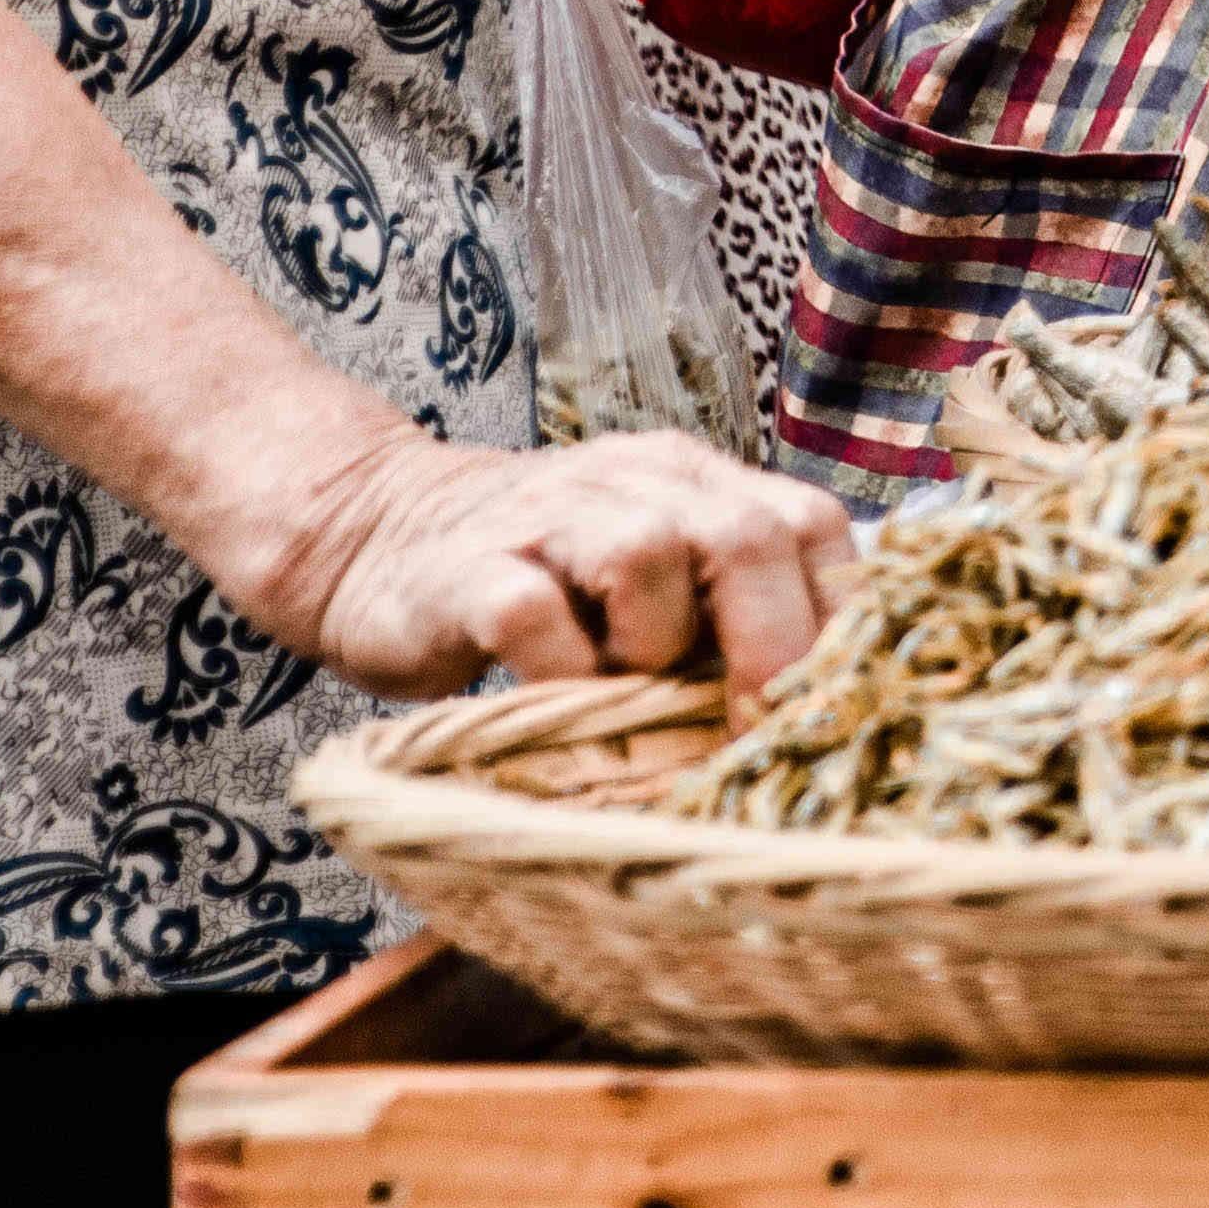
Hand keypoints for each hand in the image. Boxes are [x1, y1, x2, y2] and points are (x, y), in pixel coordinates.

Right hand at [239, 420, 856, 704]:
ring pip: (649, 558)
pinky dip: (561, 673)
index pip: (810, 523)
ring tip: (625, 685)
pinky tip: (557, 698)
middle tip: (757, 727)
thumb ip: (726, 609)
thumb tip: (819, 711)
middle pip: (746, 535)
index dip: (836, 617)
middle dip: (773, 644)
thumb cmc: (541, 583)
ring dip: (655, 646)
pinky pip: (535, 617)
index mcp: (695, 480)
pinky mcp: (469, 572)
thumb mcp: (651, 578)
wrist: (372, 536)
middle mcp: (633, 482)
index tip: (835, 704)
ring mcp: (548, 520)